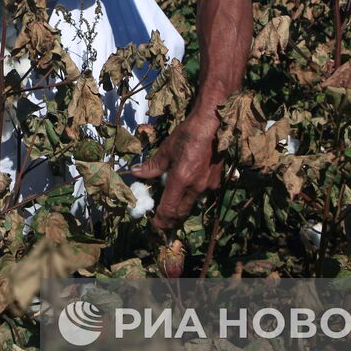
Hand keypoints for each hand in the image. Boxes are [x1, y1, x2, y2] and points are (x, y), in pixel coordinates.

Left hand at [129, 112, 222, 231]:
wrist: (212, 125)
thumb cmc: (187, 135)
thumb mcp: (166, 150)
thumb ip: (152, 166)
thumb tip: (135, 173)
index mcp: (180, 180)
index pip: (169, 210)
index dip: (160, 220)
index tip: (153, 225)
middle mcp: (195, 187)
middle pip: (181, 213)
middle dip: (170, 220)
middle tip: (161, 221)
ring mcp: (207, 185)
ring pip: (192, 205)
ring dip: (181, 210)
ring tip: (172, 207)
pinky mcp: (215, 181)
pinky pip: (201, 195)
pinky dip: (192, 197)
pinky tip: (187, 190)